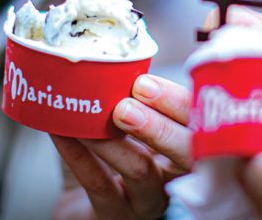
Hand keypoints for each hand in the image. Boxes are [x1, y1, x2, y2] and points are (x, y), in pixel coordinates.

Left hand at [51, 75, 192, 219]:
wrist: (81, 213)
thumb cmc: (106, 165)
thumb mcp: (122, 132)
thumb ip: (122, 102)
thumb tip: (103, 58)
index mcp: (181, 151)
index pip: (199, 127)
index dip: (178, 104)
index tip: (146, 81)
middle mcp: (173, 180)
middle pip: (185, 155)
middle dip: (159, 122)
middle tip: (131, 96)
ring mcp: (146, 203)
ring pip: (140, 170)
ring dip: (115, 137)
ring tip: (92, 114)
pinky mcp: (114, 218)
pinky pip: (99, 184)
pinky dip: (79, 155)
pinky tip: (62, 133)